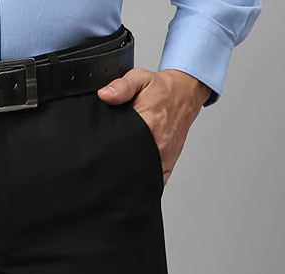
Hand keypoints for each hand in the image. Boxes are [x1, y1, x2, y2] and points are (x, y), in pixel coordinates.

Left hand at [96, 67, 211, 185]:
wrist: (185, 95)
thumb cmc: (162, 89)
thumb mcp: (140, 79)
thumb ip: (122, 86)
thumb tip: (105, 95)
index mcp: (149, 124)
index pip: (121, 147)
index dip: (108, 153)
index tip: (99, 155)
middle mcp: (157, 145)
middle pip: (129, 166)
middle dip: (115, 168)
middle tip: (104, 165)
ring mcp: (163, 158)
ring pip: (141, 178)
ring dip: (128, 178)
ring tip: (116, 174)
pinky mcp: (167, 165)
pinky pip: (153, 182)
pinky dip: (142, 183)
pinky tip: (131, 180)